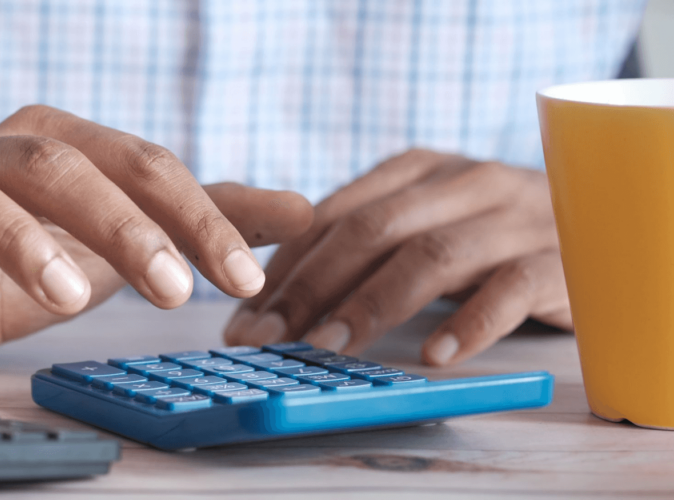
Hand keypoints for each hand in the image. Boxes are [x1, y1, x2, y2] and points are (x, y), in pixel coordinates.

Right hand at [0, 105, 312, 381]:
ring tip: (71, 296)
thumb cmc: (31, 250)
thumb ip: (205, 218)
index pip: (140, 164)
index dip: (196, 217)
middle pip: (61, 167)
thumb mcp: (124, 231)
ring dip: (23, 244)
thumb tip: (306, 210)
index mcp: (60, 141)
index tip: (244, 277)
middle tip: (175, 292)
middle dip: (123, 225)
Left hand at [223, 149, 570, 365]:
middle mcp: (462, 182)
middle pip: (372, 230)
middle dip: (309, 286)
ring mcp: (513, 217)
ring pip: (431, 254)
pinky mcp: (558, 259)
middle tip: (268, 337)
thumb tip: (271, 298)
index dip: (284, 267)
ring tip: (328, 348)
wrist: (602, 227)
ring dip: (372, 304)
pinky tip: (434, 357)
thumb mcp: (422, 224)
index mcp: (417, 169)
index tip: (245, 316)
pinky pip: (510, 289)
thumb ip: (361, 246)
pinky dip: (470, 323)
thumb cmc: (488, 238)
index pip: (333, 214)